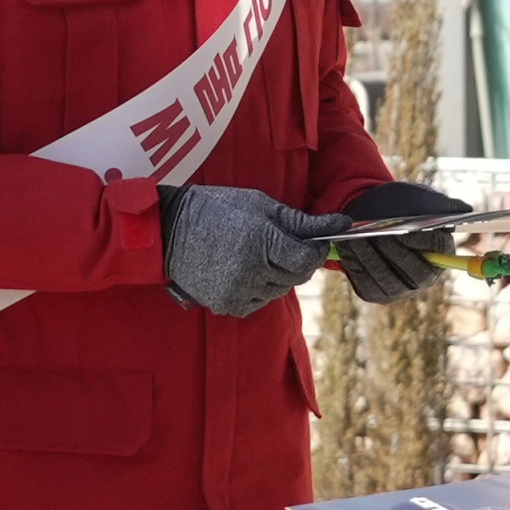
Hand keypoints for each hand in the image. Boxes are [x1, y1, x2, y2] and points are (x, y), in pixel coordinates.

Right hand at [161, 185, 354, 317]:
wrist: (170, 230)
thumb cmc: (218, 209)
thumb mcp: (260, 205)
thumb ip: (300, 221)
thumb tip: (339, 224)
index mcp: (261, 241)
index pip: (307, 258)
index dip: (315, 249)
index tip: (313, 240)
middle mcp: (252, 270)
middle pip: (296, 276)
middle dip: (296, 261)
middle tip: (280, 244)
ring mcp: (238, 291)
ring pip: (279, 290)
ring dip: (277, 275)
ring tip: (256, 254)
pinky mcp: (228, 304)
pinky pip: (259, 301)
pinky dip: (258, 288)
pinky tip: (243, 269)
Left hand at [328, 180, 463, 304]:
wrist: (366, 213)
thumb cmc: (397, 204)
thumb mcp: (417, 196)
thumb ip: (440, 203)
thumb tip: (465, 210)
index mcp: (441, 251)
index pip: (437, 248)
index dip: (421, 241)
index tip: (404, 229)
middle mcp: (425, 276)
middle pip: (415, 272)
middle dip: (394, 252)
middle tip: (377, 235)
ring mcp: (400, 288)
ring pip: (388, 280)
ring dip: (371, 259)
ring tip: (357, 239)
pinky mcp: (376, 293)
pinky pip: (367, 284)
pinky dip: (357, 266)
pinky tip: (348, 248)